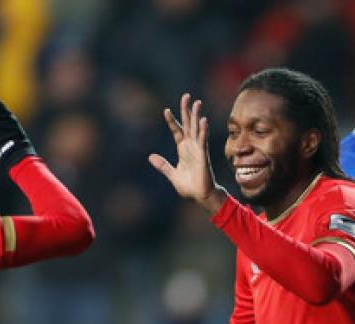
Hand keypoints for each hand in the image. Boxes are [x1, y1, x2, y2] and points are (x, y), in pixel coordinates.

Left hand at [149, 93, 226, 212]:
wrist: (200, 196)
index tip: (165, 110)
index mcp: (183, 149)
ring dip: (197, 116)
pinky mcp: (203, 155)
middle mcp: (191, 146)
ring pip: (197, 129)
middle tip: (186, 96)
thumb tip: (150, 157)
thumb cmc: (189, 186)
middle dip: (187, 110)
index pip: (177, 131)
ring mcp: (198, 149)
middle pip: (188, 124)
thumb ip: (162, 165)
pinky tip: (203, 120)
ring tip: (197, 102)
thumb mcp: (172, 174)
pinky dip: (203, 131)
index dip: (171, 121)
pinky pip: (203, 140)